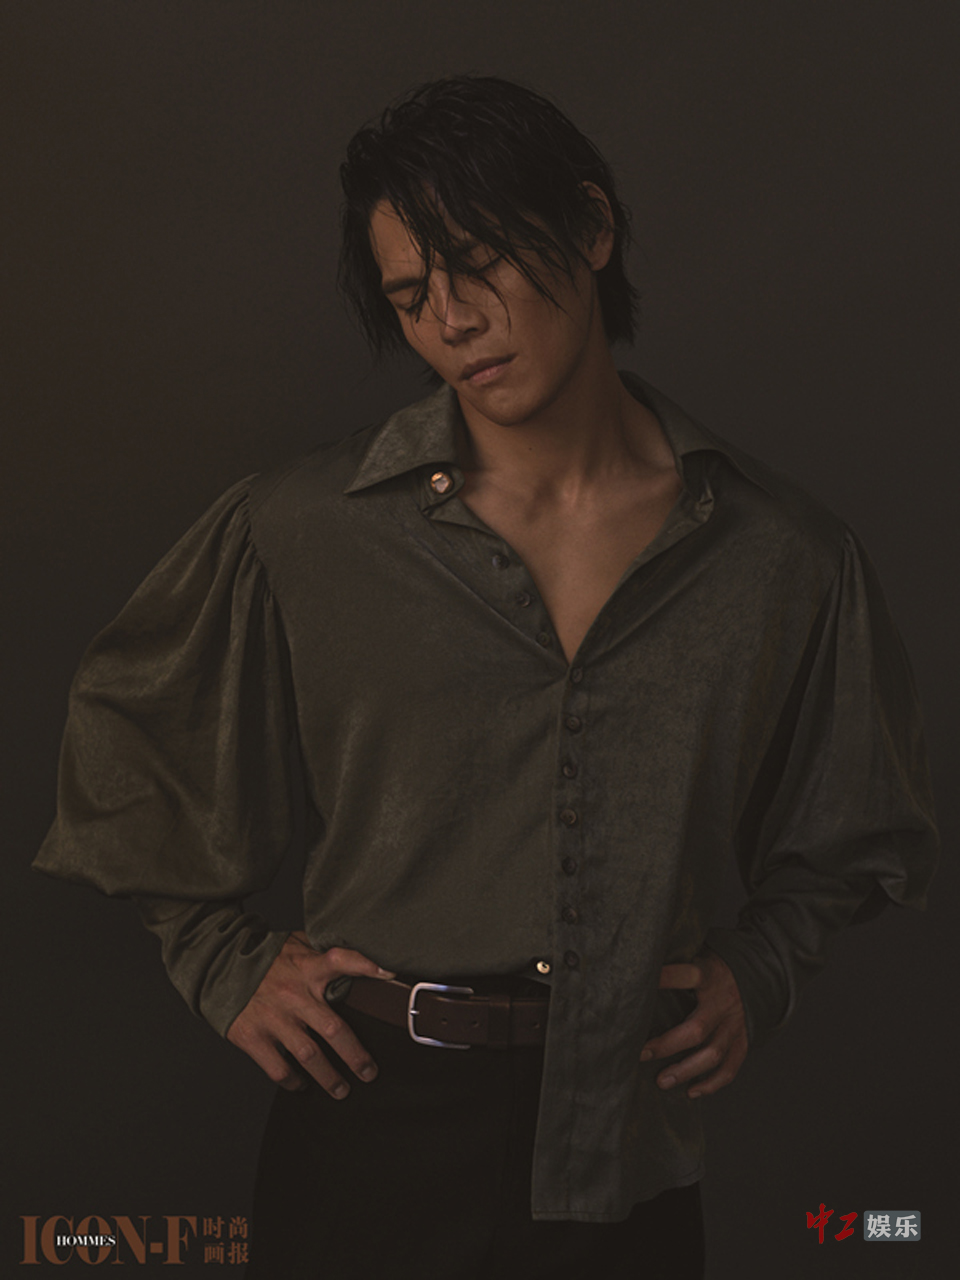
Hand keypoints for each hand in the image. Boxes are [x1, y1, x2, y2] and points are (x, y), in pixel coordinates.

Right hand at [226, 931, 394, 1098]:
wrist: (219, 965)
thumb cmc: (266, 957)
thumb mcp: (297, 945)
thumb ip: (323, 953)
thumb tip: (360, 956)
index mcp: (308, 968)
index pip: (341, 960)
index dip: (366, 965)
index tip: (389, 975)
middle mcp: (294, 994)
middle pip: (333, 1029)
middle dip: (355, 1056)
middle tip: (369, 1073)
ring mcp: (274, 1018)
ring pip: (309, 1056)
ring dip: (329, 1078)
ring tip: (341, 1090)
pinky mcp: (253, 1036)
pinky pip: (279, 1068)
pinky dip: (293, 1082)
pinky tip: (302, 1085)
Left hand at [640, 949, 746, 1098]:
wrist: (759, 971)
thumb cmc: (715, 965)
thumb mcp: (699, 952)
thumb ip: (677, 960)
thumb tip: (638, 963)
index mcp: (710, 974)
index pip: (687, 975)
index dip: (666, 978)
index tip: (642, 985)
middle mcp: (723, 1002)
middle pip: (696, 1029)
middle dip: (667, 1045)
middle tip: (641, 1054)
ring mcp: (735, 1024)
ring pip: (713, 1054)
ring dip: (686, 1070)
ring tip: (662, 1081)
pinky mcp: (743, 1040)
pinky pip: (730, 1067)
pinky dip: (712, 1083)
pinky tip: (692, 1091)